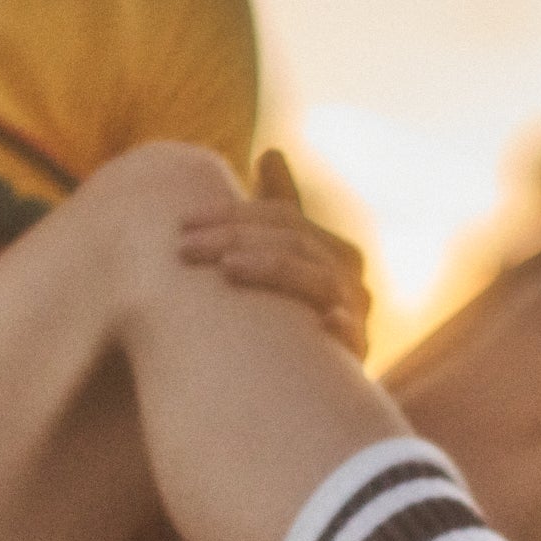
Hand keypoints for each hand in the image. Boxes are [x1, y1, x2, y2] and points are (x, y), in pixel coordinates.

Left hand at [179, 149, 371, 357]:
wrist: (319, 388)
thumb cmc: (295, 317)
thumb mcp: (288, 261)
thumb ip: (283, 210)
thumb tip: (272, 151)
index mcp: (334, 252)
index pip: (284, 218)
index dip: (233, 214)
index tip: (182, 223)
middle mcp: (350, 280)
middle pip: (295, 243)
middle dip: (237, 238)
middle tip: (184, 247)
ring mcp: (356, 316)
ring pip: (319, 279)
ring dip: (273, 269)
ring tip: (227, 268)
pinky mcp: (357, 357)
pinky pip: (352, 335)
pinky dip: (338, 325)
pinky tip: (317, 321)